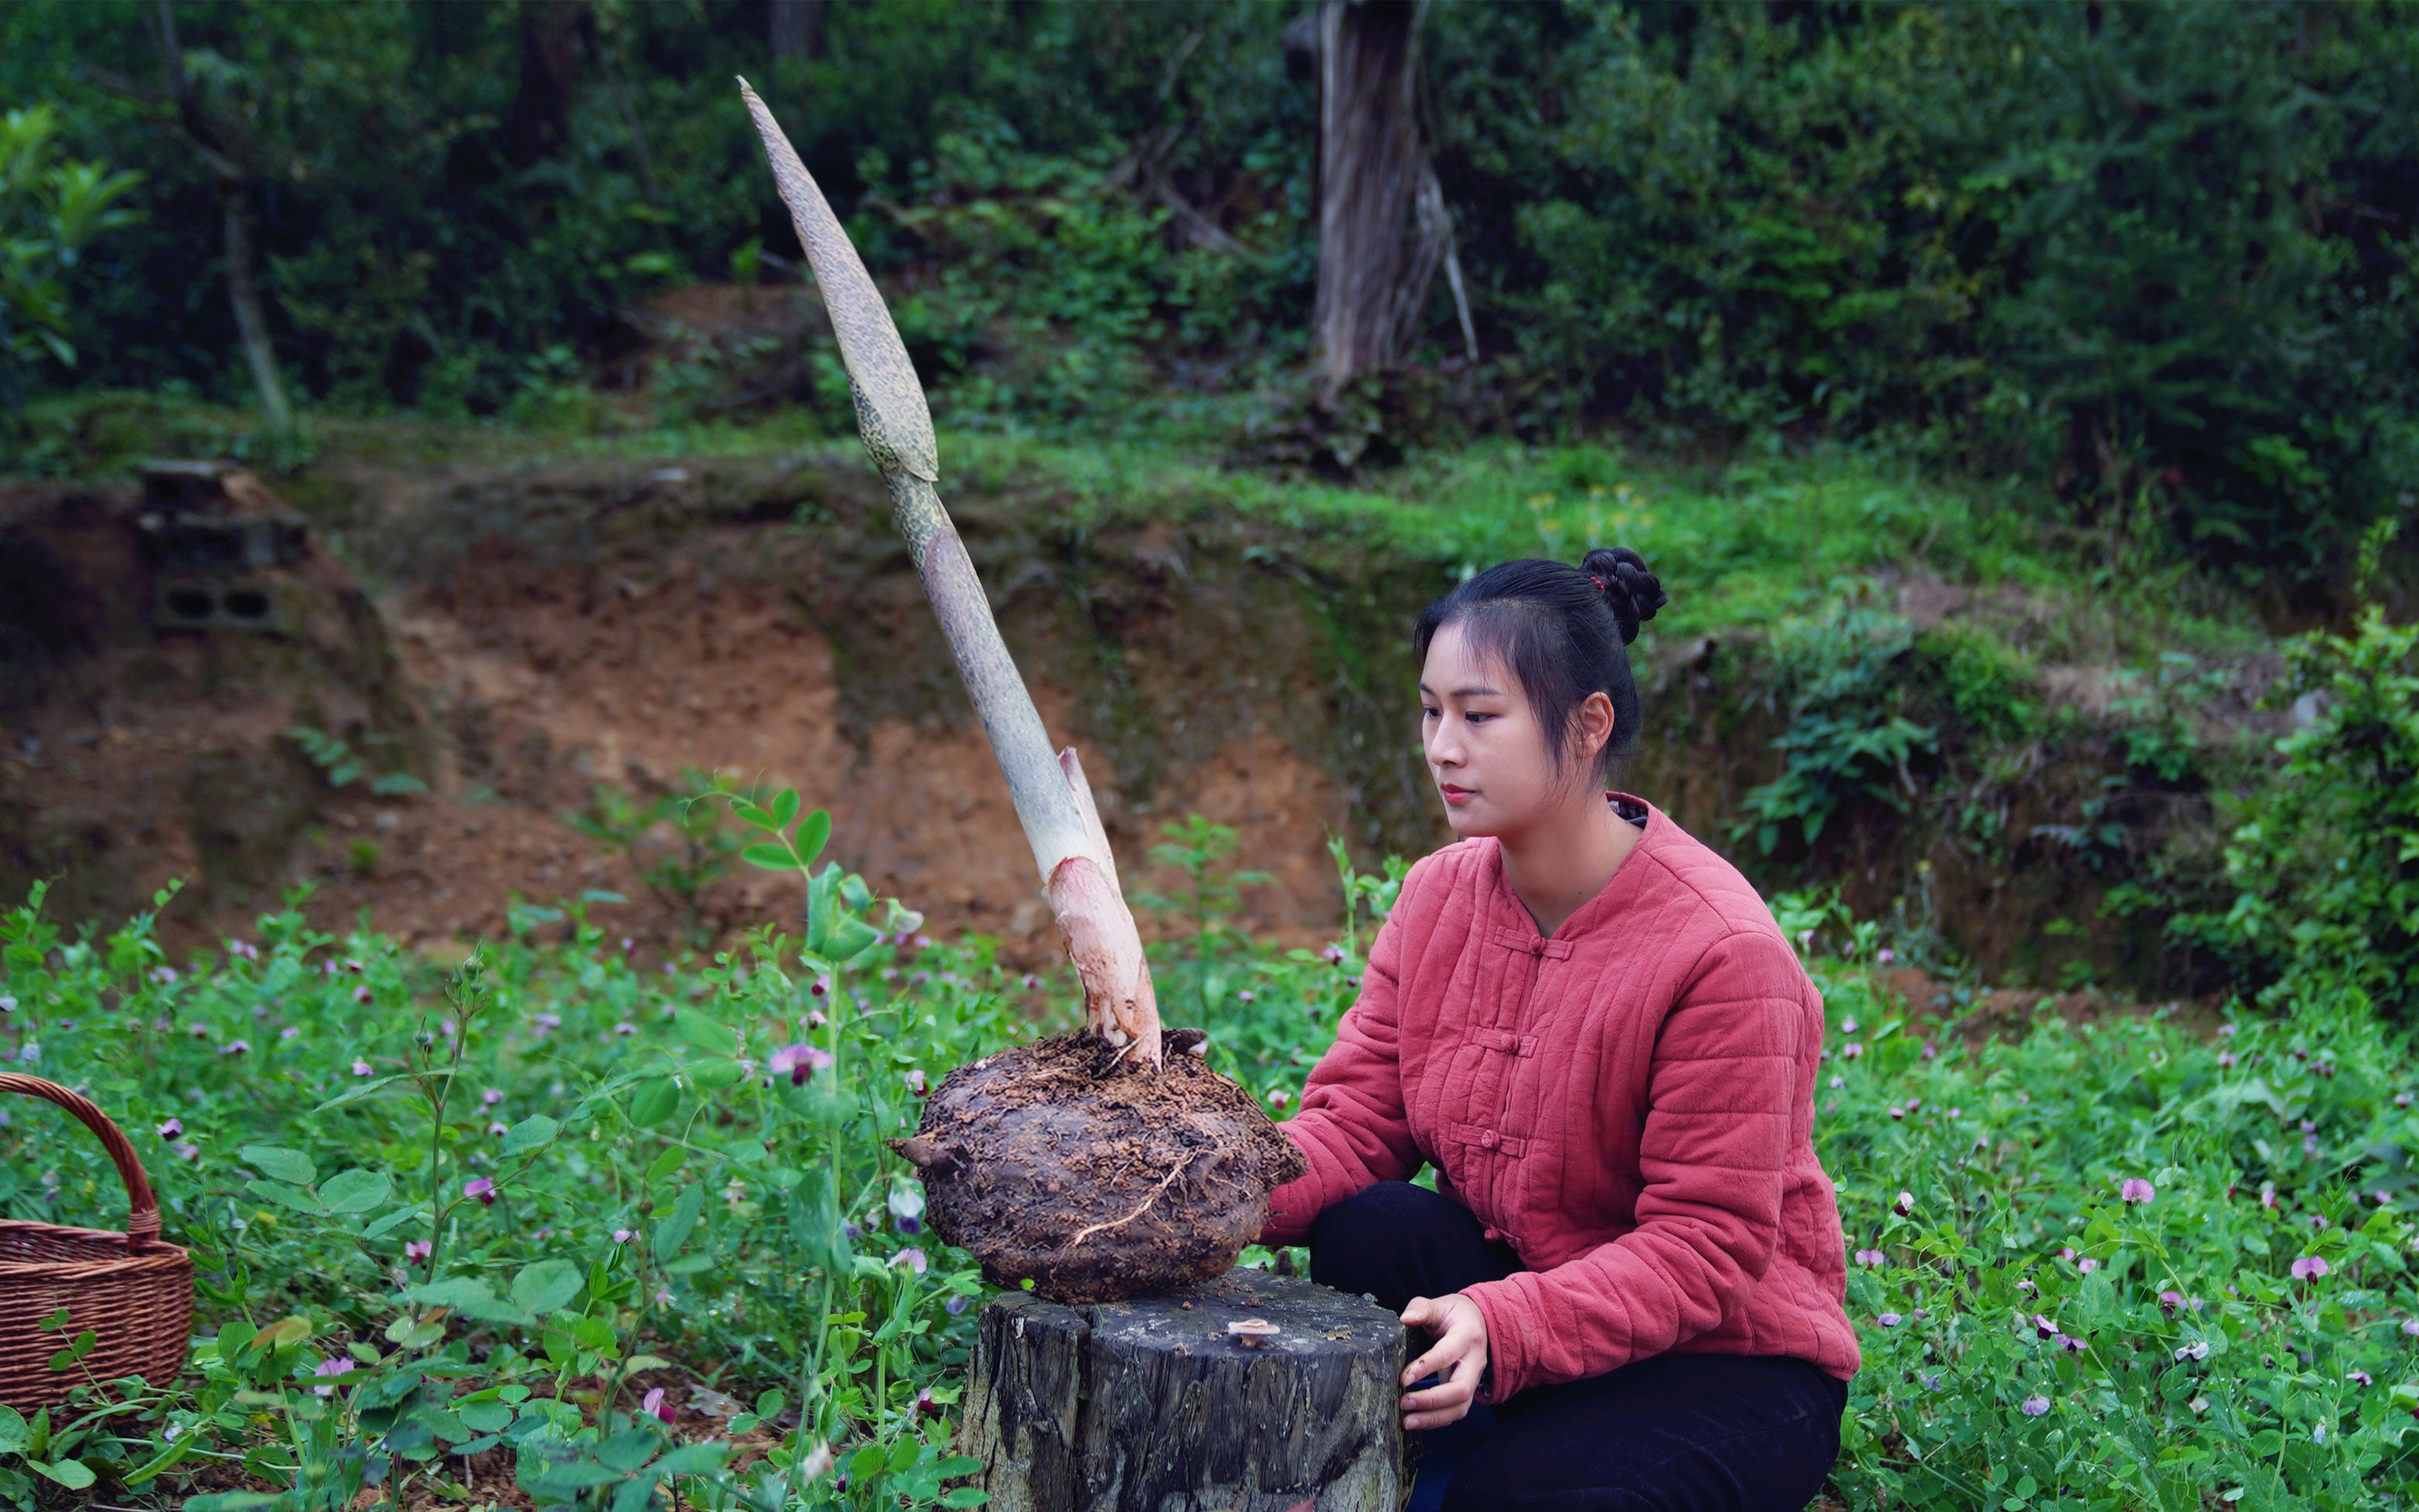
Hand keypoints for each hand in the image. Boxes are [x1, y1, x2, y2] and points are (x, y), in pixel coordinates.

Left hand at [1398, 1293, 1487, 1430]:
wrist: (1477, 1323)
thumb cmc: (1455, 1314)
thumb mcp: (1440, 1305)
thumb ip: (1422, 1308)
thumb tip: (1406, 1319)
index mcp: (1467, 1336)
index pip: (1447, 1354)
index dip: (1426, 1367)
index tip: (1404, 1379)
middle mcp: (1475, 1362)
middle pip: (1460, 1389)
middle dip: (1431, 1400)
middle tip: (1404, 1402)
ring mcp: (1473, 1379)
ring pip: (1460, 1407)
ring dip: (1433, 1417)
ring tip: (1407, 1421)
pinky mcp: (1466, 1391)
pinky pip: (1455, 1411)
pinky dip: (1436, 1420)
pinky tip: (1416, 1422)